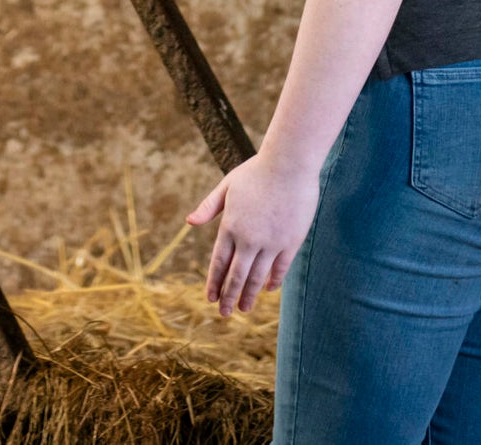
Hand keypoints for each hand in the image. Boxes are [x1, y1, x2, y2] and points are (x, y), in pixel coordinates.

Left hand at [188, 152, 320, 315]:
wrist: (289, 166)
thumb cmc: (255, 172)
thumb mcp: (227, 186)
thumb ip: (209, 207)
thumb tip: (189, 222)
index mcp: (230, 225)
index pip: (219, 261)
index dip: (214, 281)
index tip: (210, 298)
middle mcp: (249, 238)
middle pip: (237, 274)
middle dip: (229, 296)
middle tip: (224, 313)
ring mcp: (272, 242)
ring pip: (258, 277)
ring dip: (249, 294)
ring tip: (243, 309)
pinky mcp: (291, 242)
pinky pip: (280, 268)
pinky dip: (272, 281)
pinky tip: (266, 290)